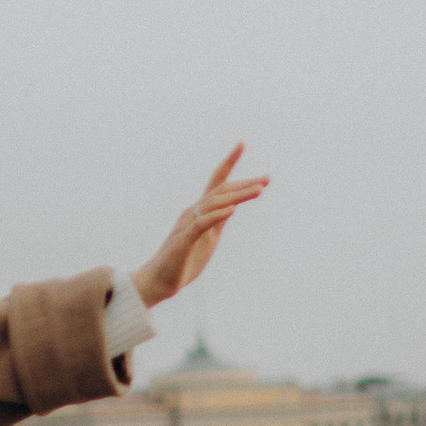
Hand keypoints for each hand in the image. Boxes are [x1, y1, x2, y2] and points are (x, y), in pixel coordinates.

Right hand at [134, 144, 268, 307]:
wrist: (157, 282)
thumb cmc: (182, 262)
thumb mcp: (207, 239)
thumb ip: (217, 222)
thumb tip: (232, 208)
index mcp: (199, 212)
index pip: (216, 183)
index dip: (229, 163)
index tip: (241, 143)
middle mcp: (193, 213)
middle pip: (220, 191)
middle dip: (245, 184)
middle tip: (268, 178)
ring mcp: (187, 226)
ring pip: (214, 205)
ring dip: (237, 197)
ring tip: (258, 191)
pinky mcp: (183, 242)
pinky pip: (201, 225)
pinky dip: (217, 216)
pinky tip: (232, 211)